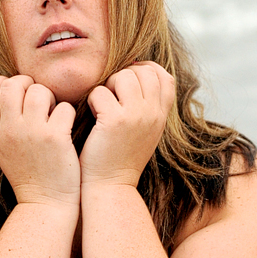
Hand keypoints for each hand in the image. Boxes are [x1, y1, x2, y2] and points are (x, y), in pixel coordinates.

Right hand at [0, 75, 80, 206]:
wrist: (45, 203)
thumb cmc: (29, 174)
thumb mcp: (4, 149)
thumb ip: (3, 123)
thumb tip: (8, 93)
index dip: (0, 83)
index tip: (15, 91)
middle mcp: (11, 130)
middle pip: (12, 85)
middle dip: (28, 84)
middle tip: (39, 99)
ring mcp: (33, 133)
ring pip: (40, 91)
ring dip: (50, 97)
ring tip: (53, 112)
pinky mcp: (56, 138)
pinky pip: (64, 108)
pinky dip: (68, 113)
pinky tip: (66, 126)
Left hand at [80, 62, 175, 186]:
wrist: (111, 187)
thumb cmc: (121, 157)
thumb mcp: (145, 131)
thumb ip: (147, 106)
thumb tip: (137, 72)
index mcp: (161, 116)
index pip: (164, 76)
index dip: (145, 71)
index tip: (128, 83)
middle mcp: (153, 114)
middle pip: (143, 71)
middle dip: (123, 76)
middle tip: (111, 97)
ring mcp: (136, 116)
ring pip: (123, 76)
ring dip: (107, 86)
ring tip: (102, 106)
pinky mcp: (114, 121)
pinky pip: (100, 92)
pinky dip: (92, 101)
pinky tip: (93, 117)